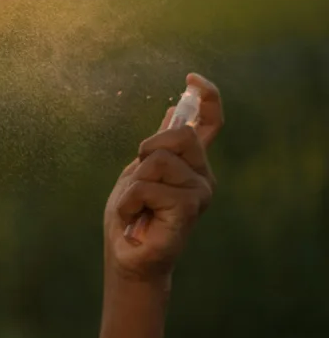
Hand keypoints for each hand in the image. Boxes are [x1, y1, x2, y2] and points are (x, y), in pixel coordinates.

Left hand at [103, 73, 223, 282]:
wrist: (128, 257)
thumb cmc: (132, 218)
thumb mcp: (139, 172)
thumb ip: (160, 146)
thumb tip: (175, 109)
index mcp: (191, 165)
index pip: (210, 124)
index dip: (207, 98)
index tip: (192, 79)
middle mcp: (203, 176)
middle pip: (178, 134)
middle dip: (147, 150)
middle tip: (138, 181)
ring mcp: (200, 192)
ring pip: (158, 161)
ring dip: (133, 184)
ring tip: (135, 206)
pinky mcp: (189, 208)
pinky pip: (149, 186)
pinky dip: (129, 201)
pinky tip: (134, 218)